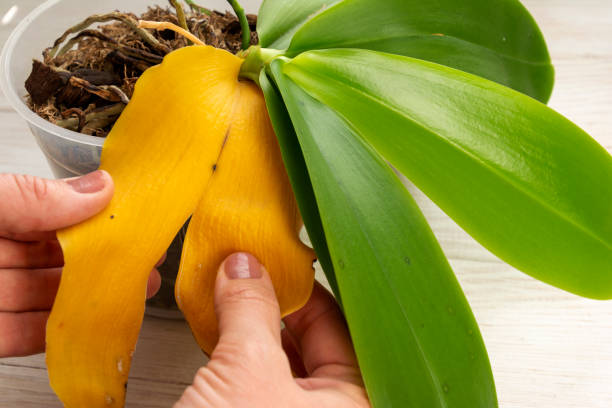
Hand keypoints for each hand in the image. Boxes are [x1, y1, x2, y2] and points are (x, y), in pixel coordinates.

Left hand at [0, 171, 160, 356]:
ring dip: (94, 298)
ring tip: (133, 295)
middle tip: (146, 263)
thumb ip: (36, 196)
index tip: (137, 222)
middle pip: (62, 258)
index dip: (99, 218)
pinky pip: (31, 335)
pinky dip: (65, 334)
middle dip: (106, 262)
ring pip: (53, 297)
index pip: (58, 213)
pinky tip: (92, 327)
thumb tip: (101, 187)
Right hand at [175, 252, 369, 407]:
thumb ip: (248, 311)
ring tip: (233, 295)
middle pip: (311, 338)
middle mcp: (331, 407)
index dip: (305, 287)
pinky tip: (222, 332)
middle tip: (253, 274)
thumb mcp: (246, 371)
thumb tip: (243, 268)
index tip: (278, 263)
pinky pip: (259, 377)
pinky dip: (239, 353)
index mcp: (354, 400)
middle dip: (277, 304)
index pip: (339, 324)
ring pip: (282, 358)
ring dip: (254, 327)